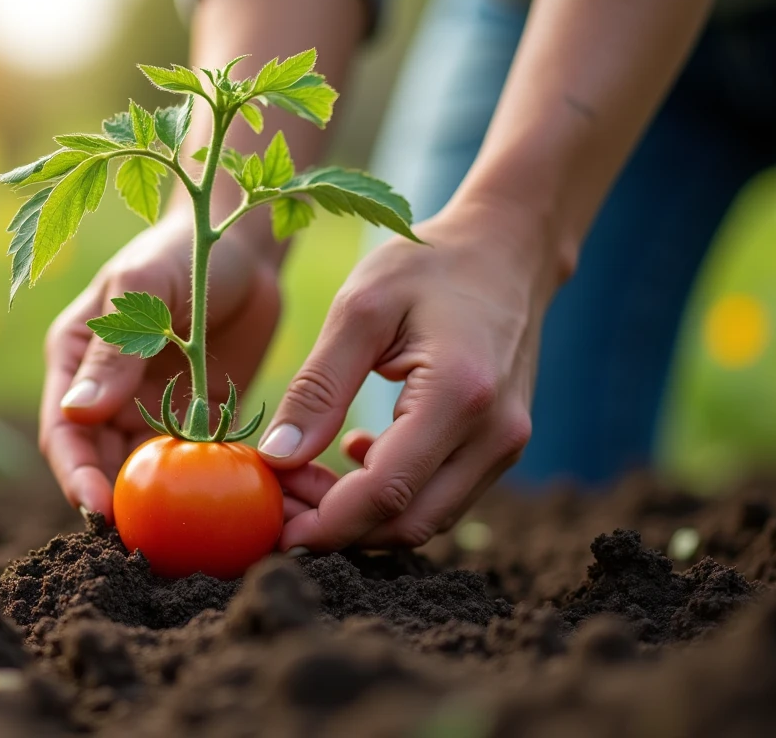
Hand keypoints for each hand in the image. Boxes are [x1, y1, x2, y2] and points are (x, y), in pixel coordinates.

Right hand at [41, 212, 280, 520]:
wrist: (241, 245)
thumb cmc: (182, 251)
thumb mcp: (144, 287)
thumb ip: (114, 347)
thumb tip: (79, 412)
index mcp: (74, 361)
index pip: (64, 433)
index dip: (76, 476)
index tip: (99, 510)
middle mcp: (106, 394)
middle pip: (101, 465)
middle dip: (118, 505)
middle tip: (146, 543)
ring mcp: (150, 410)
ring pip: (146, 474)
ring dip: (161, 505)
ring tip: (187, 538)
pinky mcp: (195, 420)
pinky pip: (194, 464)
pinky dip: (206, 487)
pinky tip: (229, 506)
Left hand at [258, 202, 560, 551]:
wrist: (506, 251)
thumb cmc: (429, 267)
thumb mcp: (360, 309)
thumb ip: (318, 386)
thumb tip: (276, 456)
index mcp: (460, 395)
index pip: (386, 492)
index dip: (323, 521)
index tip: (269, 520)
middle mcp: (495, 434)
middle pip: (407, 523)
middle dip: (335, 526)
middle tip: (278, 496)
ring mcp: (506, 446)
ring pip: (425, 519)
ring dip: (359, 515)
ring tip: (304, 472)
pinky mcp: (501, 448)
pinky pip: (441, 497)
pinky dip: (390, 495)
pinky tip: (354, 451)